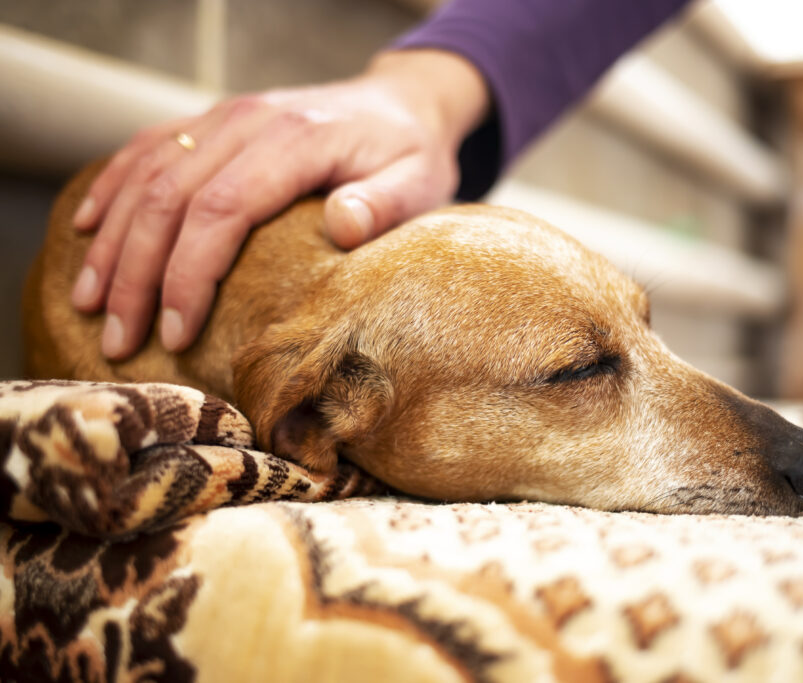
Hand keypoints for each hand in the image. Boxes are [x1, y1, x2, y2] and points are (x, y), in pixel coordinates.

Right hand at [70, 50, 488, 358]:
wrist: (400, 104)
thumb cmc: (411, 154)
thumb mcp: (421, 182)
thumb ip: (385, 204)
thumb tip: (342, 226)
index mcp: (297, 140)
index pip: (222, 210)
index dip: (189, 275)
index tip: (175, 332)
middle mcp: (249, 121)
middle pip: (169, 199)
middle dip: (136, 275)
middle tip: (120, 339)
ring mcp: (225, 117)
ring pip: (145, 176)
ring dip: (111, 242)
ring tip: (89, 303)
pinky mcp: (213, 122)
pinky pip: (147, 149)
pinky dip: (111, 190)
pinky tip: (86, 229)